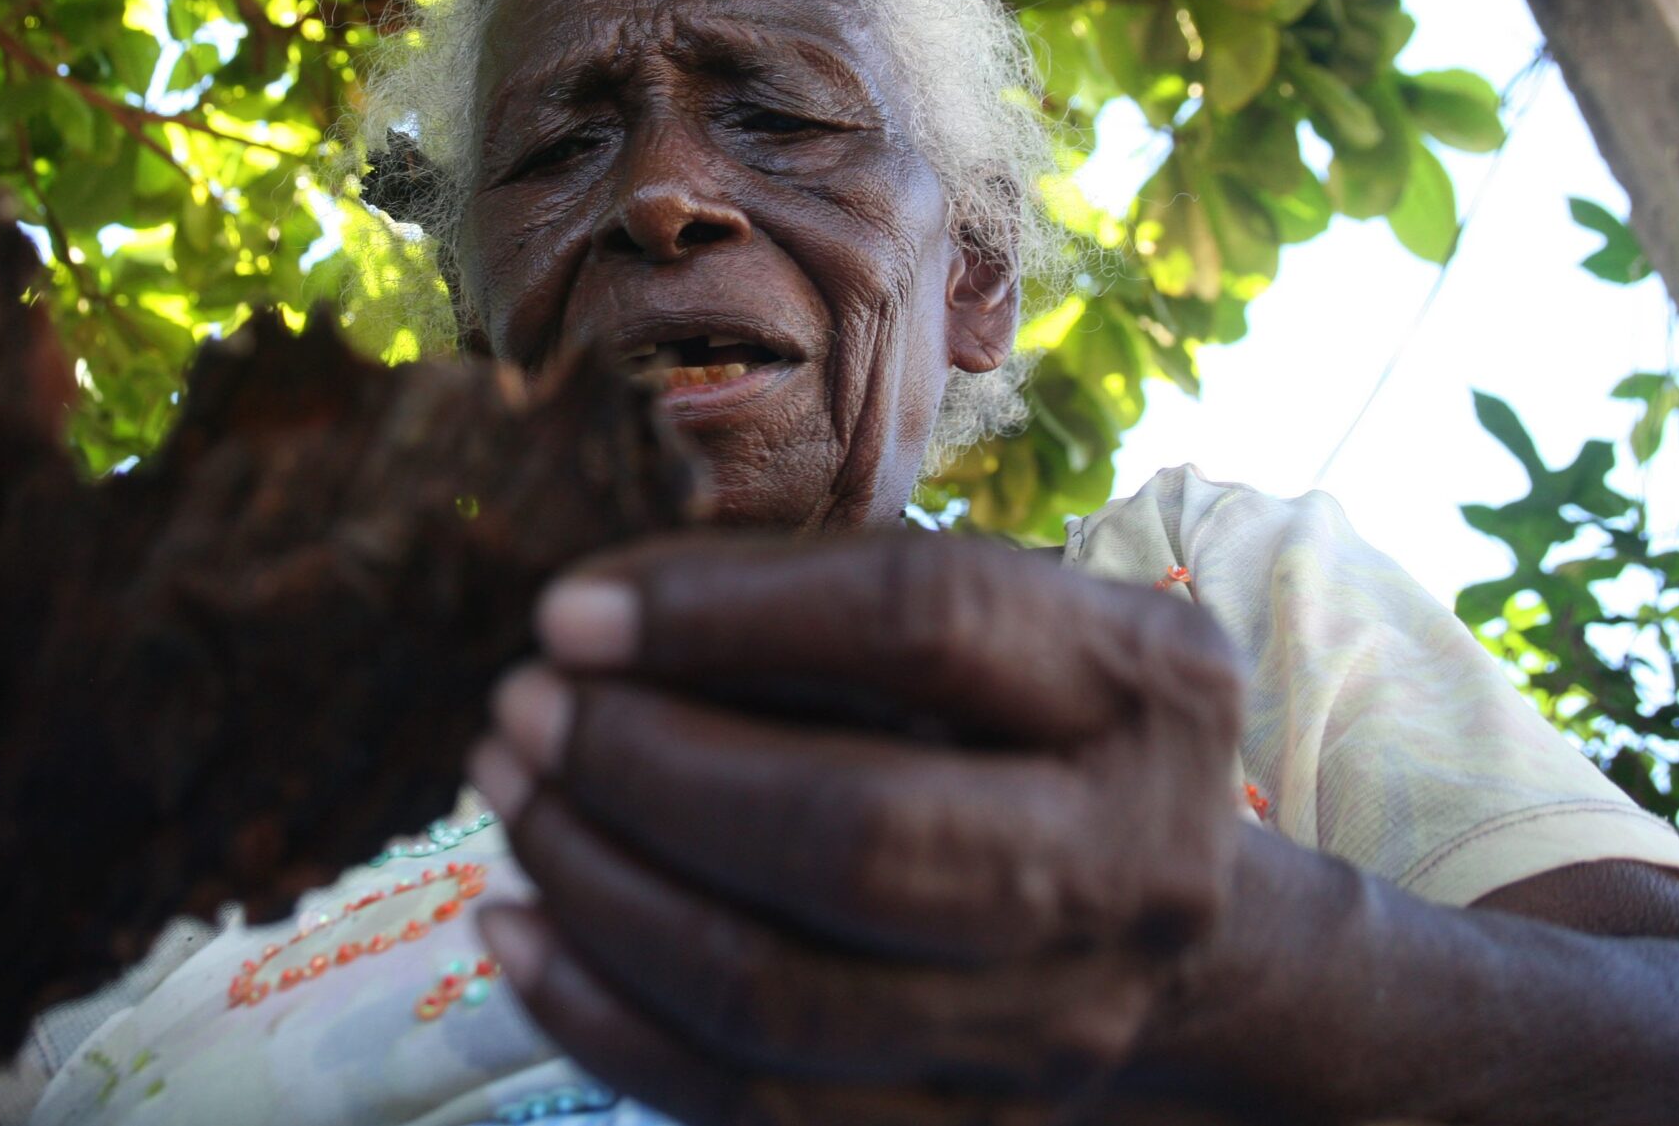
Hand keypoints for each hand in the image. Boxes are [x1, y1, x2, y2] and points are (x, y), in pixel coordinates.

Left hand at [468, 530, 1243, 1123]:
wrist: (1168, 927)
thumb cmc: (1022, 728)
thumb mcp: (981, 623)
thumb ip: (818, 604)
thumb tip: (587, 625)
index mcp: (1146, 686)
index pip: (922, 624)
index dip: (719, 614)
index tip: (565, 611)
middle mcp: (1133, 868)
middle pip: (852, 836)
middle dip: (643, 768)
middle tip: (522, 709)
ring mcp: (1056, 1031)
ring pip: (775, 990)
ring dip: (598, 885)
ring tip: (510, 795)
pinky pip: (744, 1104)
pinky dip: (600, 1015)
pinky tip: (518, 927)